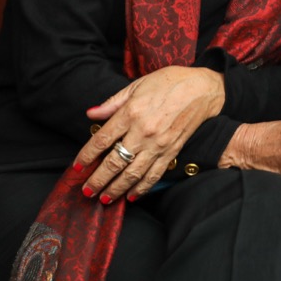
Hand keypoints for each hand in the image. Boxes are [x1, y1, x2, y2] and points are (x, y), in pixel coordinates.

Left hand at [76, 65, 225, 203]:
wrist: (203, 89)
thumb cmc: (170, 82)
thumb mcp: (138, 85)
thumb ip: (113, 102)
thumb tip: (91, 114)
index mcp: (131, 112)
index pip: (101, 140)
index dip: (86, 156)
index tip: (77, 168)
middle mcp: (143, 131)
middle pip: (114, 162)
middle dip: (97, 180)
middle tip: (86, 191)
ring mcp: (158, 144)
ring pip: (132, 173)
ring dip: (116, 189)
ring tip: (104, 198)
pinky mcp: (172, 151)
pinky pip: (154, 174)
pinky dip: (142, 188)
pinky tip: (132, 196)